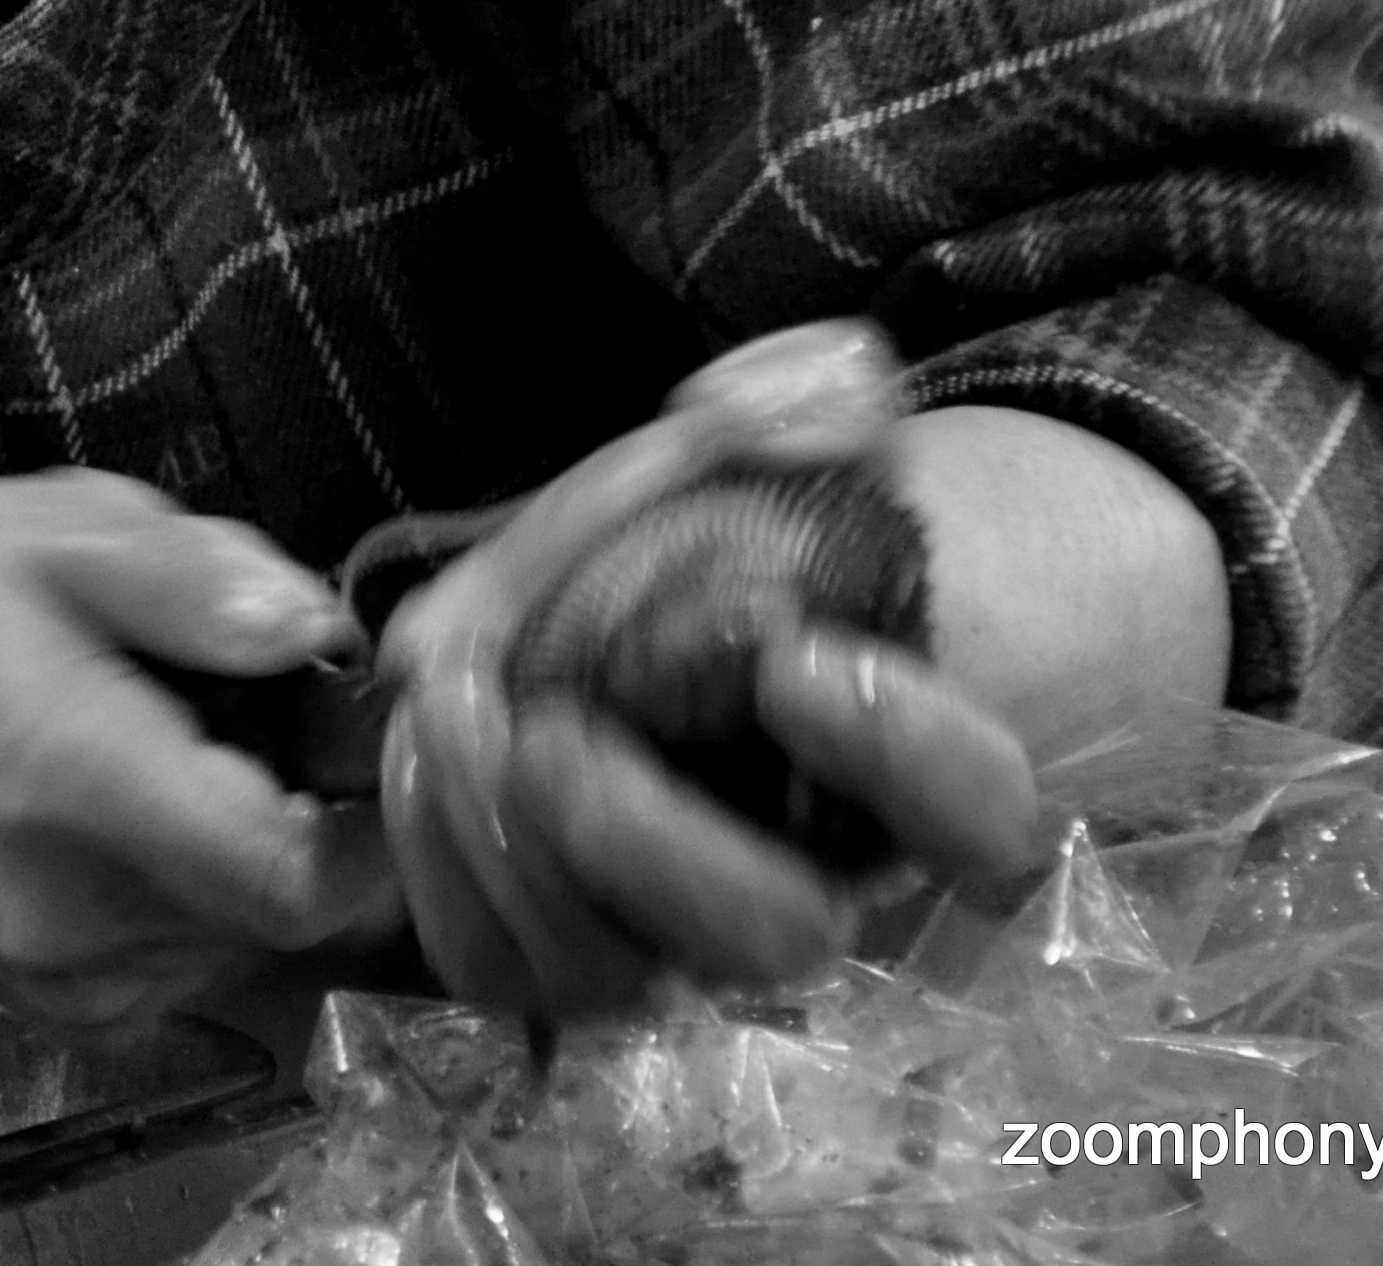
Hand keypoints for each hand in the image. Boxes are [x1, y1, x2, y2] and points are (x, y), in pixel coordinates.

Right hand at [0, 469, 408, 1026]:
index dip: (376, 810)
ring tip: (153, 738)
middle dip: (304, 798)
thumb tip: (314, 629)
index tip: (349, 724)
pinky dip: (192, 878)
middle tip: (235, 698)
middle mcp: (92, 920)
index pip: (314, 877)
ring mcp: (77, 979)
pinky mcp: (65, 1002)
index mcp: (92, 793)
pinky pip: (191, 950)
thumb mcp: (34, 537)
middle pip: (300, 900)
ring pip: (252, 929)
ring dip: (247, 837)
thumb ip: (193, 577)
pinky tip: (115, 796)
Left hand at [372, 328, 1041, 1017]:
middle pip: (772, 935)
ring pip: (615, 976)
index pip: (970, 810)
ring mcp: (680, 930)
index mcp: (911, 773)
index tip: (792, 654)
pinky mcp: (559, 937)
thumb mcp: (790, 441)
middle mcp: (806, 878)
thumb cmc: (762, 531)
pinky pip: (497, 964)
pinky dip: (436, 864)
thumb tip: (759, 405)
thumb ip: (798, 405)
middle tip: (554, 732)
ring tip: (447, 715)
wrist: (685, 606)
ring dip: (510, 848)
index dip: (897, 748)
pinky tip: (413, 751)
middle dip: (649, 840)